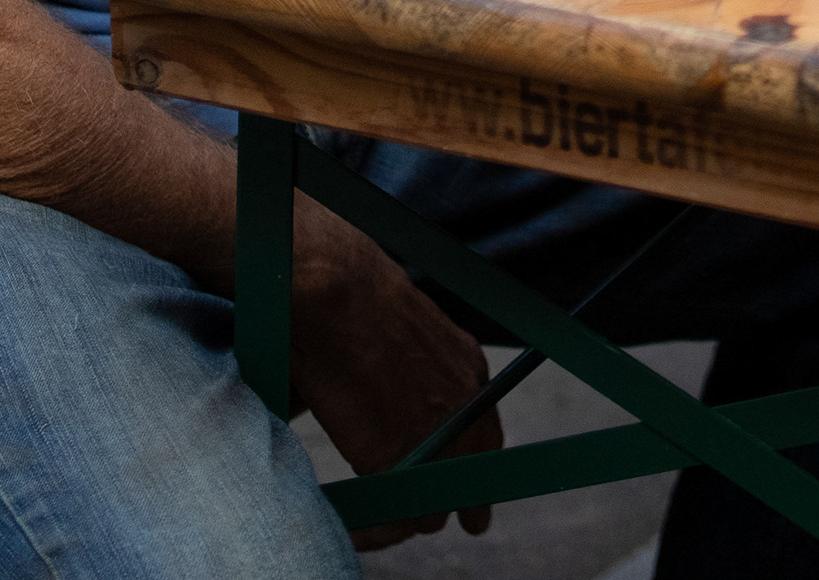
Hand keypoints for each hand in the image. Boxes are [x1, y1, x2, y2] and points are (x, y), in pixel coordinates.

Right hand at [290, 210, 500, 544]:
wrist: (333, 288)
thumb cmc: (349, 295)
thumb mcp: (402, 331)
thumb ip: (406, 370)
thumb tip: (377, 392)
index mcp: (466, 367)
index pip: (485, 434)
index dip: (478, 466)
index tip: (477, 498)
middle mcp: (463, 402)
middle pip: (471, 476)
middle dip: (463, 503)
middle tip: (462, 524)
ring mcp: (435, 432)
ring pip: (434, 504)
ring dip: (409, 517)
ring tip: (384, 525)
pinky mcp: (397, 456)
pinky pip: (398, 516)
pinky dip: (377, 531)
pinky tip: (361, 529)